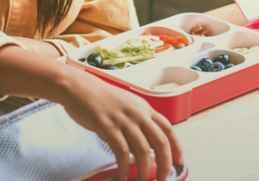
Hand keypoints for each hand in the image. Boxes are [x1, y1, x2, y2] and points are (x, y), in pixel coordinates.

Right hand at [0, 45, 183, 180]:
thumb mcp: (126, 105)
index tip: (180, 161)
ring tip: (141, 180)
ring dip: (143, 170)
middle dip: (165, 164)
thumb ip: (138, 121)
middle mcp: (138, 113)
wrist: (79, 87)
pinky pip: (121, 151)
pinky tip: (122, 175)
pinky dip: (123, 166)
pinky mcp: (107, 126)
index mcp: (144, 108)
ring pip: (142, 150)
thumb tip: (147, 143)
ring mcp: (123, 120)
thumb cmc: (100, 97)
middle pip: (160, 142)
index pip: (168, 129)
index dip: (176, 147)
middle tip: (163, 177)